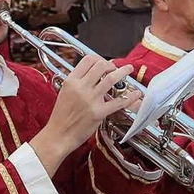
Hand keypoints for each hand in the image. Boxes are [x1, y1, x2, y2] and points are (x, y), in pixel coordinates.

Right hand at [30, 54, 139, 174]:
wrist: (58, 135)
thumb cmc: (61, 117)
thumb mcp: (64, 93)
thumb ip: (77, 82)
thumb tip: (92, 75)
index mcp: (71, 81)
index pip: (88, 60)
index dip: (100, 59)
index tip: (105, 63)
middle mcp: (80, 88)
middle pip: (101, 65)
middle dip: (112, 65)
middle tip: (117, 68)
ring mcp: (90, 100)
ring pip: (111, 79)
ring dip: (123, 72)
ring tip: (129, 70)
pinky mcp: (99, 112)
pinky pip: (119, 101)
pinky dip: (130, 97)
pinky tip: (135, 94)